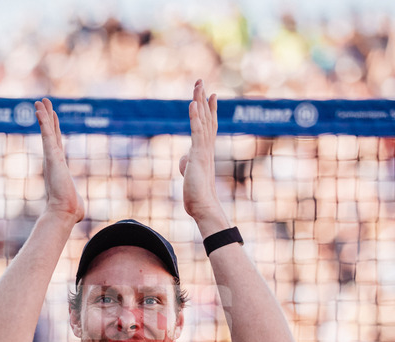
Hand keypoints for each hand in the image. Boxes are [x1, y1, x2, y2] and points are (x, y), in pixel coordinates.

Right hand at [36, 98, 84, 222]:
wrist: (65, 211)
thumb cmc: (71, 209)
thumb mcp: (76, 203)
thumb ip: (76, 202)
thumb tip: (79, 213)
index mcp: (58, 165)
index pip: (56, 143)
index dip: (53, 129)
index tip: (52, 118)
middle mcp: (53, 159)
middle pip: (50, 133)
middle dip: (47, 117)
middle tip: (43, 102)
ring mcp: (51, 157)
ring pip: (47, 131)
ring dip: (44, 115)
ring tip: (40, 100)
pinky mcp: (52, 156)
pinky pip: (46, 135)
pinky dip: (43, 122)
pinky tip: (40, 110)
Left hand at [180, 80, 226, 227]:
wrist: (203, 206)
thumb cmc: (196, 194)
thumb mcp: (189, 174)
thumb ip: (187, 163)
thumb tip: (184, 160)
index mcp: (205, 151)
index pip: (208, 125)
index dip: (208, 109)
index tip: (210, 95)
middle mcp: (207, 147)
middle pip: (206, 117)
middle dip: (203, 98)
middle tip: (201, 82)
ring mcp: (203, 150)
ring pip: (202, 120)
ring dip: (199, 101)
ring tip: (198, 85)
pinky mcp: (198, 155)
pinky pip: (197, 132)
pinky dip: (195, 117)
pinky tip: (193, 104)